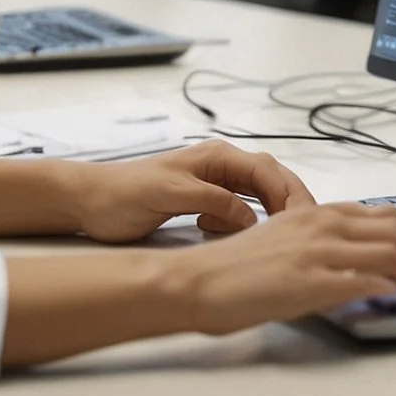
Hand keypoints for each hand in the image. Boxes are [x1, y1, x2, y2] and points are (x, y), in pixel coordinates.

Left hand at [63, 140, 315, 242]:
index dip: (290, 194)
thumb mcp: (172, 195)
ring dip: (266, 217)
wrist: (89, 201)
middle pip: (270, 181)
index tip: (305, 219)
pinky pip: (237, 212)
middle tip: (301, 233)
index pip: (268, 170)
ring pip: (256, 198)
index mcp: (217, 156)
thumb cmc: (124, 193)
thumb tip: (252, 218)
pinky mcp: (205, 203)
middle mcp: (221, 166)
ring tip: (268, 238)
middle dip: (287, 205)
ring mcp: (214, 184)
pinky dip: (240, 225)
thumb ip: (214, 201)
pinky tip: (219, 233)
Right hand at [163, 201, 395, 335]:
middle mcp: (322, 224)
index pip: (392, 219)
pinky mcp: (305, 280)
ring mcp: (315, 251)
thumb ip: (330, 240)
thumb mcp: (290, 241)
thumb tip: (371, 251)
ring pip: (390, 253)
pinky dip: (388, 286)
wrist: (195, 280)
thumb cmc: (237, 267)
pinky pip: (359, 279)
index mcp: (320, 212)